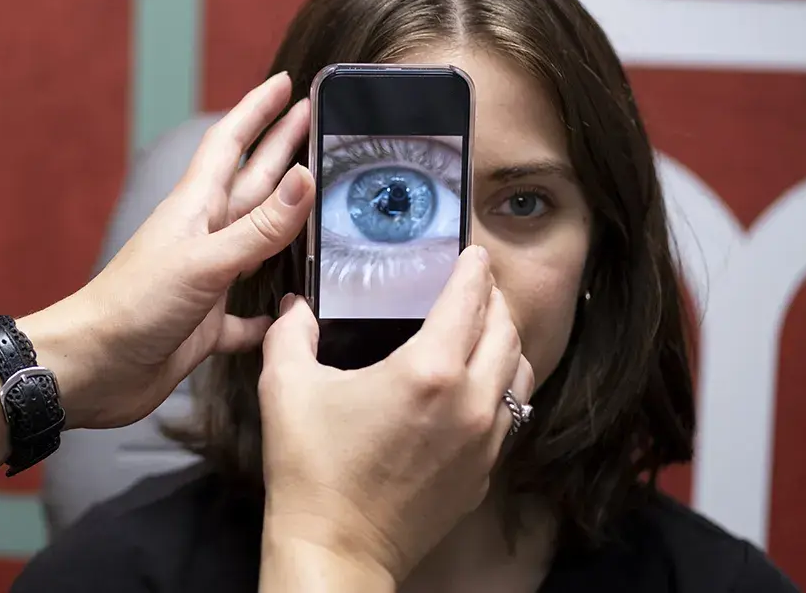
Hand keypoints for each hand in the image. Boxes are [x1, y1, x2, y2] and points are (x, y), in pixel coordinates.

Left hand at [34, 72, 314, 429]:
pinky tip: (290, 315)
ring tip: (317, 202)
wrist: (89, 368)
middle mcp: (203, 238)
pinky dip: (269, 315)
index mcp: (196, 210)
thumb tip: (304, 178)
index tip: (286, 83)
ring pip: (255, 243)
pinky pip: (246, 317)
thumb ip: (258, 227)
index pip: (231, 145)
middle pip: (251, 183)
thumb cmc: (133, 307)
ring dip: (284, 222)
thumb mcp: (204, 261)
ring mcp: (204, 280)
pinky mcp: (204, 327)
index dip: (258, 112)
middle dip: (281, 150)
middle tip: (314, 120)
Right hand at [257, 246, 533, 581]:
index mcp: (428, 371)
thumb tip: (294, 307)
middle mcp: (470, 402)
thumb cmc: (312, 472)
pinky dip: (499, 385)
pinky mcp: (484, 472)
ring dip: (504, 341)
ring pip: (519, 371)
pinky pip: (510, 413)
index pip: (470, 300)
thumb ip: (291, 333)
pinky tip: (472, 384)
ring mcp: (485, 441)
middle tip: (473, 285)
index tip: (472, 254)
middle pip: (506, 329)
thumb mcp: (286, 388)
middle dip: (492, 299)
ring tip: (480, 329)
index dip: (473, 270)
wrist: (336, 551)